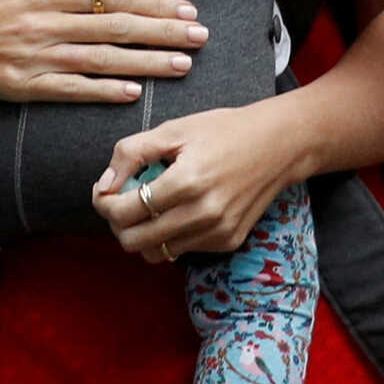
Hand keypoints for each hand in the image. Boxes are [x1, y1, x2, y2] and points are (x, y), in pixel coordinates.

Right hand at [0, 0, 208, 104]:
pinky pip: (70, 90)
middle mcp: (47, 25)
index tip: (186, 9)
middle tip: (201, 37)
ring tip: (182, 66)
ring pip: (102, 61)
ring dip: (145, 64)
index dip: (153, 4)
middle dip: (163, 33)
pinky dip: (102, 92)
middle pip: (116, 29)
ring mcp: (37, 58)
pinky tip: (133, 94)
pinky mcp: (24, 87)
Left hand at [90, 102, 305, 260]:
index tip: (103, 193)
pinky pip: (183, 250)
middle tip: (121, 203)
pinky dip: (171, 236)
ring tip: (149, 207)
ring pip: (156, 253)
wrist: (280, 144)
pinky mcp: (228, 241)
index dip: (103, 204)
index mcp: (186, 182)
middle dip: (118, 224)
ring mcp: (217, 232)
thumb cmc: (225, 131)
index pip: (124, 212)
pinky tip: (180, 210)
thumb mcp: (174, 130)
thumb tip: (103, 186)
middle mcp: (203, 214)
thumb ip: (131, 154)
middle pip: (134, 242)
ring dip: (142, 234)